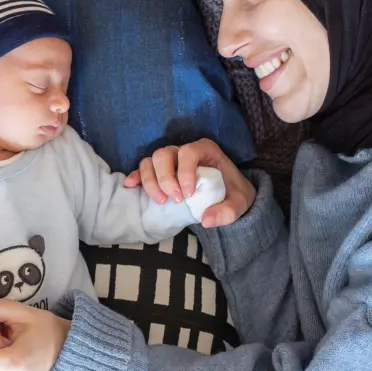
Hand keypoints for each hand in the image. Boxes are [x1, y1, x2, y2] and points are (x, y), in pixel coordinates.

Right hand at [124, 139, 254, 227]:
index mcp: (205, 150)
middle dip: (165, 178)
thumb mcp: (240, 202)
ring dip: (151, 181)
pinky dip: (136, 177)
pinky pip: (142, 170)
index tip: (188, 194)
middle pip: (164, 154)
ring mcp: (170, 161)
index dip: (184, 171)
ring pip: (150, 161)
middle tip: (176, 200)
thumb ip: (228, 211)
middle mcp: (184, 151)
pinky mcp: (159, 172)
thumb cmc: (233, 193)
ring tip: (161, 202)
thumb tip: (206, 220)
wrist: (228, 194)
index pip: (189, 152)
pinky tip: (131, 186)